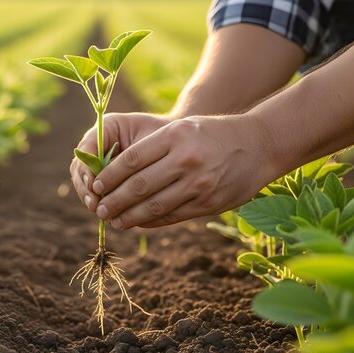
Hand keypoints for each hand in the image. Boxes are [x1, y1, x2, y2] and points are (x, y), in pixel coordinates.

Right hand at [70, 112, 170, 211]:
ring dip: (89, 198)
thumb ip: (129, 156)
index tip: (94, 185)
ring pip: (84, 183)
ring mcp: (98, 162)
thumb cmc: (165, 138)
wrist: (177, 143)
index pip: (87, 148)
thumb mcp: (151, 141)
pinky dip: (100, 204)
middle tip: (94, 205)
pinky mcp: (104, 179)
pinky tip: (108, 215)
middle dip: (85, 188)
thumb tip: (108, 180)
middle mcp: (97, 144)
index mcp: (106, 128)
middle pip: (80, 168)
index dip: (87, 168)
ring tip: (99, 211)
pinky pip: (95, 193)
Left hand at [92, 115, 279, 228]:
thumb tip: (115, 171)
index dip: (109, 176)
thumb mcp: (182, 128)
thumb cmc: (212, 134)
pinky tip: (137, 223)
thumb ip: (153, 148)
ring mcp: (198, 184)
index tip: (95, 185)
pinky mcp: (208, 204)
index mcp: (175, 136)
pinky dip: (150, 222)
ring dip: (128, 217)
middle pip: (138, 186)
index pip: (131, 160)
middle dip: (113, 200)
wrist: (258, 145)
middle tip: (98, 208)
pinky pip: (171, 217)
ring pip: (153, 206)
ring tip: (113, 220)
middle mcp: (186, 160)